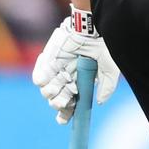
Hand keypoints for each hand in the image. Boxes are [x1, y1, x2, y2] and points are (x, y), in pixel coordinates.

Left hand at [32, 8, 119, 123]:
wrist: (91, 28)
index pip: (72, 103)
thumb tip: (99, 102)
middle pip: (57, 100)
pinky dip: (41, 79)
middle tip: (62, 102)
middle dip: (58, 104)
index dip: (66, 113)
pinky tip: (47, 77)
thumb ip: (107, 86)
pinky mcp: (47, 61)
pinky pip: (38, 76)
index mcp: (81, 83)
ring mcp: (56, 71)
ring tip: (55, 87)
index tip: (63, 120)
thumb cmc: (102, 47)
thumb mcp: (110, 68)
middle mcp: (67, 79)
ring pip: (47, 90)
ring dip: (49, 93)